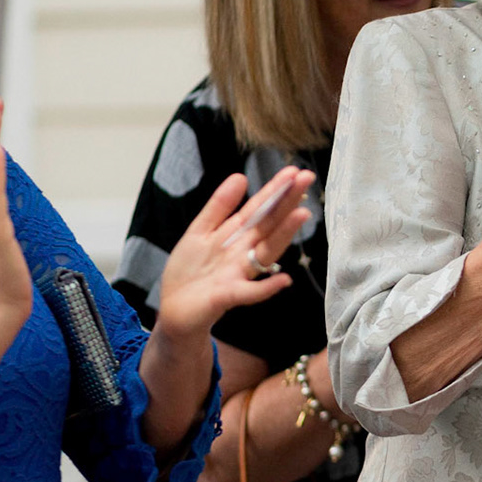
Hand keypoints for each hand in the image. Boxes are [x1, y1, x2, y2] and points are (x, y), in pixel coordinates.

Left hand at [154, 168, 315, 342]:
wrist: (173, 311)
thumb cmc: (189, 273)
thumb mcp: (199, 232)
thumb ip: (219, 207)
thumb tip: (241, 176)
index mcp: (236, 236)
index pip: (259, 209)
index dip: (275, 190)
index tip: (294, 170)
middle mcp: (243, 253)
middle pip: (268, 224)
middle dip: (287, 201)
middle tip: (307, 177)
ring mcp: (238, 274)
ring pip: (265, 251)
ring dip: (284, 234)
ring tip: (302, 214)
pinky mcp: (227, 297)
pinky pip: (249, 292)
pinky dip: (266, 288)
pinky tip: (284, 280)